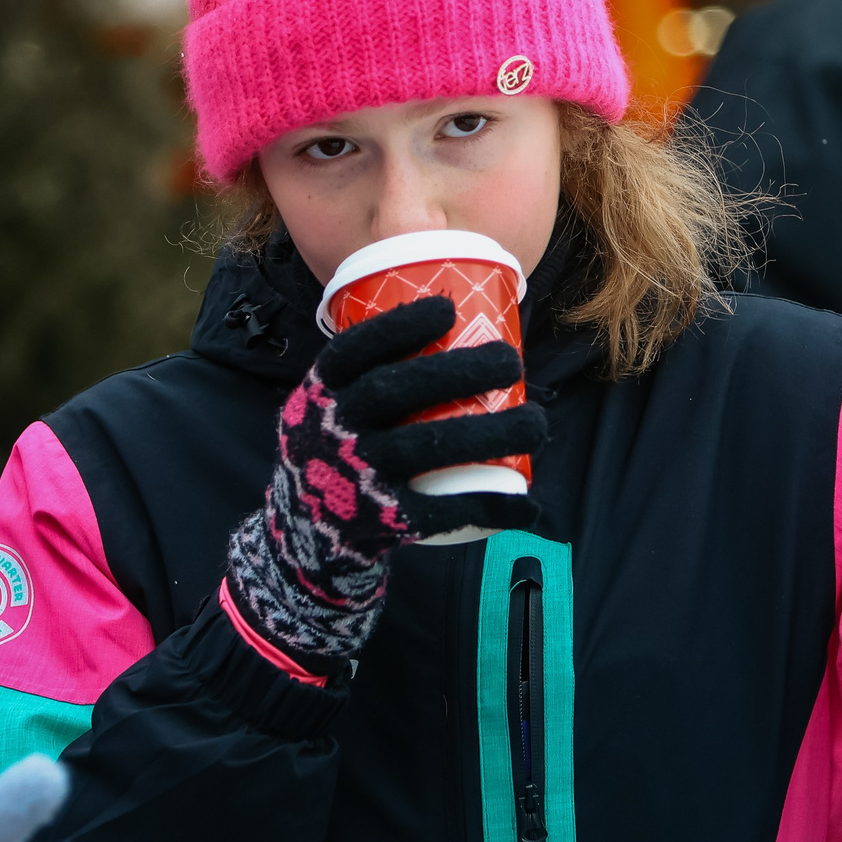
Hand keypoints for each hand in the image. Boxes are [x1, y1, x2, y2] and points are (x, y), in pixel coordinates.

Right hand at [224, 295, 546, 667]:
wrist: (303, 532)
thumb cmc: (337, 446)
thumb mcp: (327, 404)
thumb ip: (370, 370)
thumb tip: (453, 315)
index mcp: (320, 393)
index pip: (352, 351)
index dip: (397, 327)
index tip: (447, 308)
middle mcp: (333, 430)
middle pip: (395, 391)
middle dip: (457, 371)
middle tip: (510, 361)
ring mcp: (356, 477)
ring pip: (427, 447)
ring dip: (490, 433)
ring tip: (537, 423)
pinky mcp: (382, 522)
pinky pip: (442, 513)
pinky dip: (489, 508)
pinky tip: (526, 504)